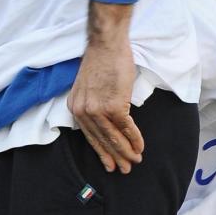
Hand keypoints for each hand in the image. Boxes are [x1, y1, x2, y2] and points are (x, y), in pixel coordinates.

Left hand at [68, 2, 141, 173]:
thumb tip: (107, 119)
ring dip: (127, 151)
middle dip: (115, 157)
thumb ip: (93, 104)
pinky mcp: (113, 106)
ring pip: (114, 137)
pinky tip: (140, 147)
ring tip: (135, 160)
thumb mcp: (89, 85)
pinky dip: (135, 139)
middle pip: (102, 140)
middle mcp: (83, 111)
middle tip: (125, 169)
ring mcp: (97, 110)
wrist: (107, 45)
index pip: (90, 136)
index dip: (102, 152)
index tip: (110, 164)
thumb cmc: (102, 60)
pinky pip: (126, 128)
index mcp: (74, 107)